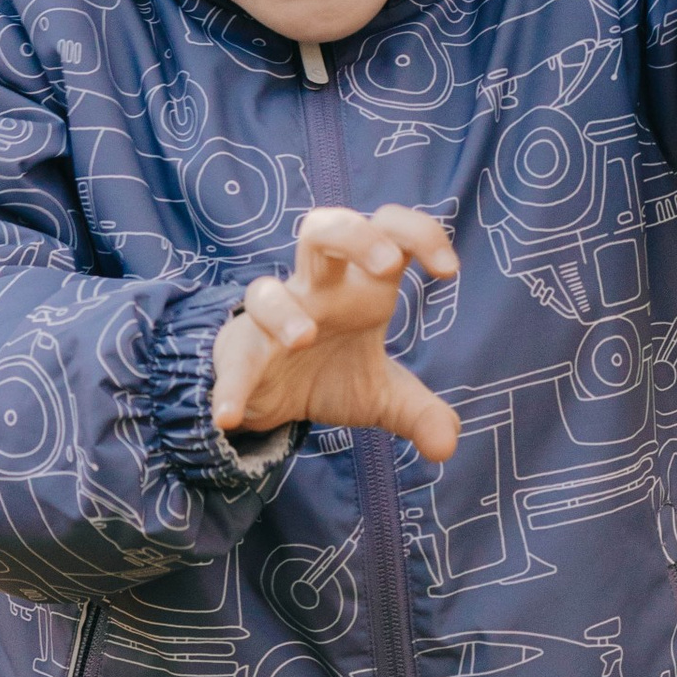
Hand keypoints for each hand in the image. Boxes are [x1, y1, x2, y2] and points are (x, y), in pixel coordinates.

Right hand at [212, 206, 460, 461]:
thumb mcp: (382, 397)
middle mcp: (315, 291)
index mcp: (357, 288)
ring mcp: (272, 319)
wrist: (271, 397)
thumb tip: (447, 446)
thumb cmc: (330, 374)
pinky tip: (228, 417)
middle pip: (322, 229)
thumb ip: (419, 413)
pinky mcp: (240, 354)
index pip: (387, 232)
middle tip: (388, 266)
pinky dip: (229, 388)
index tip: (448, 272)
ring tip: (305, 340)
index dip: (420, 235)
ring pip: (266, 291)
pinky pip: (232, 363)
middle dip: (355, 236)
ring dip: (285, 312)